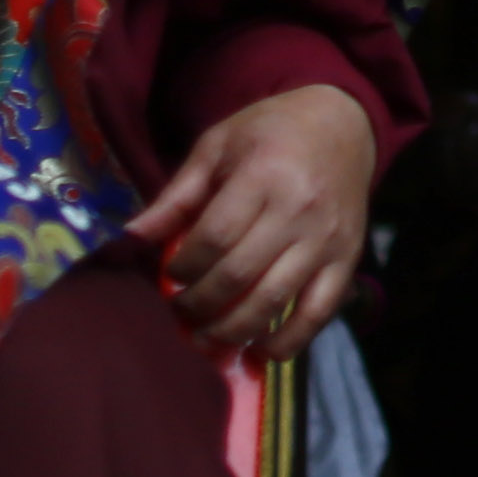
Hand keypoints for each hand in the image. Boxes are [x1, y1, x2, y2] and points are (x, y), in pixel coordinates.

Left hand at [138, 82, 378, 353]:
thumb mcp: (216, 146)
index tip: (170, 275)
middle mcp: (298, 211)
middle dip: (200, 304)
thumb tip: (130, 239)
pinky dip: (289, 341)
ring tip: (206, 338)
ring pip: (274, 300)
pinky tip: (260, 352)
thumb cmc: (270, 131)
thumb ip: (176, 196)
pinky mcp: (347, 261)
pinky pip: (318, 313)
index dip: (184, 266)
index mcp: (263, 176)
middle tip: (181, 313)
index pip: (214, 237)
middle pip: (239, 275)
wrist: (342, 124)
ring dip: (233, 330)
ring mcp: (326, 240)